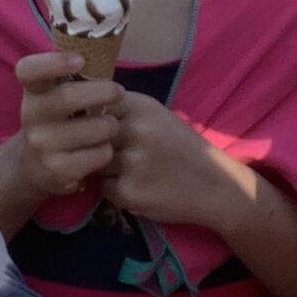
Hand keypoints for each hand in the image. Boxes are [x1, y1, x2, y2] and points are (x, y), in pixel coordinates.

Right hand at [9, 49, 121, 195]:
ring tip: (110, 126)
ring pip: (94, 129)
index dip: (53, 62)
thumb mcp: (54, 95)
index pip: (29, 70)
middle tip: (118, 92)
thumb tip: (106, 47)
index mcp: (32, 92)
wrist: (32, 166)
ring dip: (110, 125)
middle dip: (102, 92)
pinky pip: (98, 155)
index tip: (79, 60)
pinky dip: (106, 150)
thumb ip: (71, 76)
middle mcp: (31, 116)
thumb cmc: (56, 119)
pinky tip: (101, 148)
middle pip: (68, 97)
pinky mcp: (57, 170)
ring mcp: (42, 144)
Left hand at [101, 92, 240, 227]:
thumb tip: (81, 112)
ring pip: (94, 163)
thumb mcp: (157, 116)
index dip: (99, 122)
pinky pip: (103, 188)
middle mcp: (134, 129)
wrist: (214, 185)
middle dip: (100, 147)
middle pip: (91, 136)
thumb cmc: (182, 148)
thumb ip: (123, 112)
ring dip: (107, 170)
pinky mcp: (127, 191)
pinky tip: (138, 188)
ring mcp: (130, 161)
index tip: (114, 132)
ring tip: (134, 173)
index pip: (96, 108)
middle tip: (124, 156)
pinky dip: (116, 190)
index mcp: (141, 105)